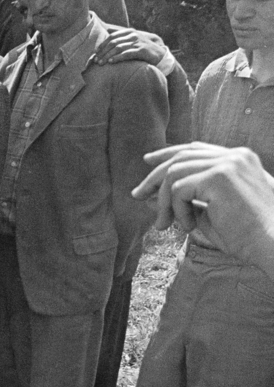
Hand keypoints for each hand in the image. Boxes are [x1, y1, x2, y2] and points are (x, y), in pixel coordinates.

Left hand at [96, 27, 165, 66]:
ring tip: (101, 63)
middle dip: (103, 52)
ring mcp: (138, 42)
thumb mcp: (132, 40)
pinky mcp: (142, 50)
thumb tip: (107, 30)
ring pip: (118, 48)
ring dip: (108, 56)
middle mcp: (133, 35)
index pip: (112, 36)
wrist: (159, 55)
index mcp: (129, 32)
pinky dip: (118, 58)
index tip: (95, 53)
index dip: (102, 44)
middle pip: (113, 42)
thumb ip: (121, 36)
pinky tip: (111, 62)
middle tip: (96, 60)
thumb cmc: (142, 49)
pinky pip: (127, 54)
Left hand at [133, 143, 273, 269]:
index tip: (148, 162)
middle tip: (137, 194)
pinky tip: (188, 227)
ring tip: (165, 225)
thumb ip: (186, 202)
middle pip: (181, 156)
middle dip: (154, 176)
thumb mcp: (212, 215)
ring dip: (164, 202)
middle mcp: (235, 156)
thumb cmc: (248, 236)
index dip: (168, 154)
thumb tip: (151, 198)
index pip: (196, 149)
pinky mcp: (220, 176)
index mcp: (239, 159)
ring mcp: (229, 163)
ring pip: (175, 173)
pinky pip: (179, 189)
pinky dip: (176, 210)